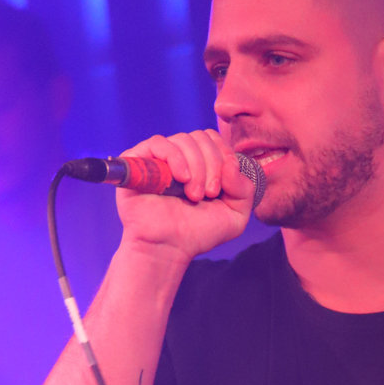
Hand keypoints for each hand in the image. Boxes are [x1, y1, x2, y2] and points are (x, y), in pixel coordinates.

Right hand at [114, 128, 254, 260]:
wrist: (168, 247)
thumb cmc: (197, 233)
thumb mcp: (234, 215)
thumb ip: (244, 189)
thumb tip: (231, 163)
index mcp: (200, 164)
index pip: (215, 140)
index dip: (224, 156)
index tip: (222, 188)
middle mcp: (179, 158)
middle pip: (202, 137)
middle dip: (212, 165)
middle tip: (208, 194)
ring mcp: (159, 158)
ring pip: (184, 139)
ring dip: (196, 167)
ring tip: (194, 195)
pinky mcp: (138, 161)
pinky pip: (159, 143)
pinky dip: (176, 158)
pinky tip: (181, 179)